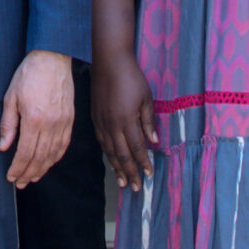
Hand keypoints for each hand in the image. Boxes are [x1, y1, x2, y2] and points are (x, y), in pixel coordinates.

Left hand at [0, 50, 74, 189]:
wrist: (53, 57)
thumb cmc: (29, 74)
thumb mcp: (11, 96)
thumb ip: (8, 123)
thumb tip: (3, 147)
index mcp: (34, 118)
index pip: (25, 152)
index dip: (18, 168)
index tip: (11, 177)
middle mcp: (51, 124)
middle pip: (40, 157)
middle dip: (28, 173)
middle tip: (20, 183)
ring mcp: (63, 122)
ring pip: (53, 154)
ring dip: (42, 169)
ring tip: (32, 178)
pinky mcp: (70, 119)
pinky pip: (64, 145)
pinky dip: (56, 158)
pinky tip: (48, 163)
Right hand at [92, 47, 159, 190]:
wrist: (108, 61)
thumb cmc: (131, 77)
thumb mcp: (146, 97)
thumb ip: (148, 120)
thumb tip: (153, 141)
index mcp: (126, 119)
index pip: (136, 147)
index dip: (143, 162)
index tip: (149, 174)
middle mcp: (112, 124)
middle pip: (121, 154)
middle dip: (130, 172)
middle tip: (136, 188)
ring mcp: (101, 121)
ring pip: (109, 150)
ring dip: (116, 167)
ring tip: (122, 182)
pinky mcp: (95, 117)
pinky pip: (101, 141)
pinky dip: (107, 154)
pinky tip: (111, 160)